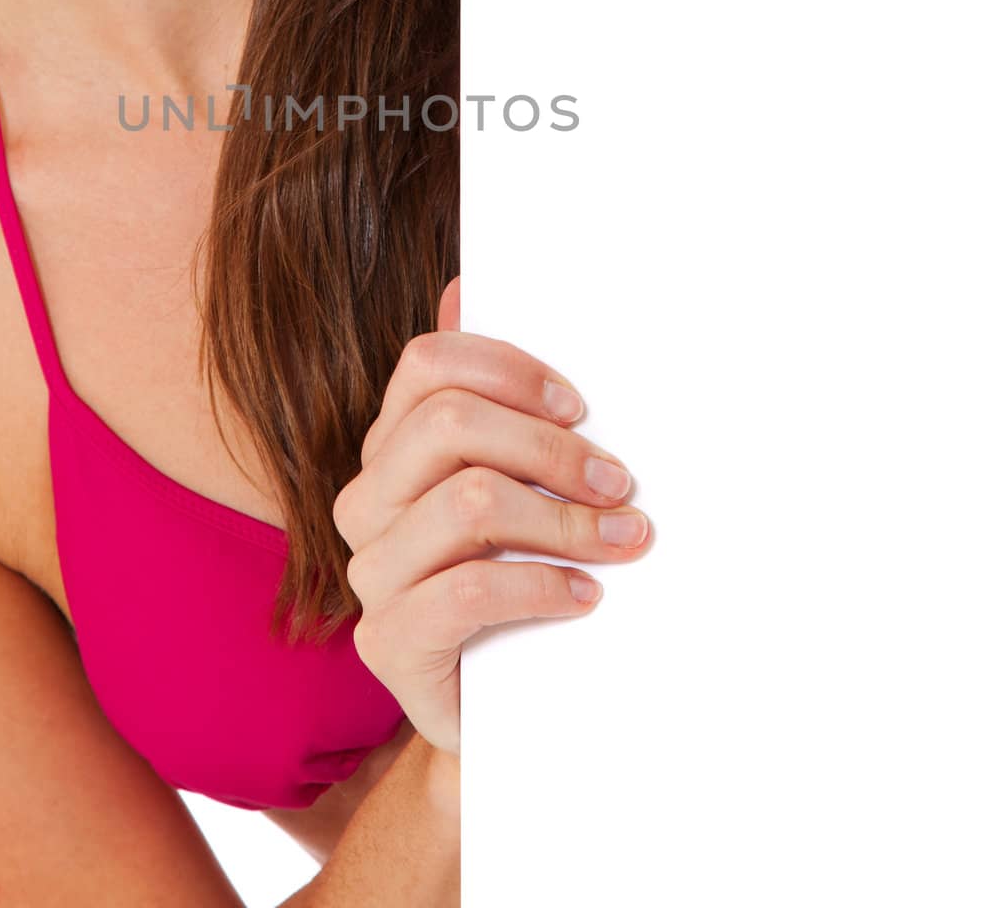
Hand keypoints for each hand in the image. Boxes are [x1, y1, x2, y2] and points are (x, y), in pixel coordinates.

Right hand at [333, 276, 653, 757]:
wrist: (508, 708)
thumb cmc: (520, 577)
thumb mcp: (518, 481)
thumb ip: (495, 396)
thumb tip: (466, 283)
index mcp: (391, 445)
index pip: (428, 363)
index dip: (511, 370)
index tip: (582, 406)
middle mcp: (367, 498)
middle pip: (448, 425)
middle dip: (550, 449)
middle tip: (621, 481)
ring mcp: (370, 571)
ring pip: (465, 503)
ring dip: (565, 518)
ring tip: (625, 539)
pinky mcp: (388, 643)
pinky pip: (466, 591)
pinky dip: (542, 585)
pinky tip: (586, 595)